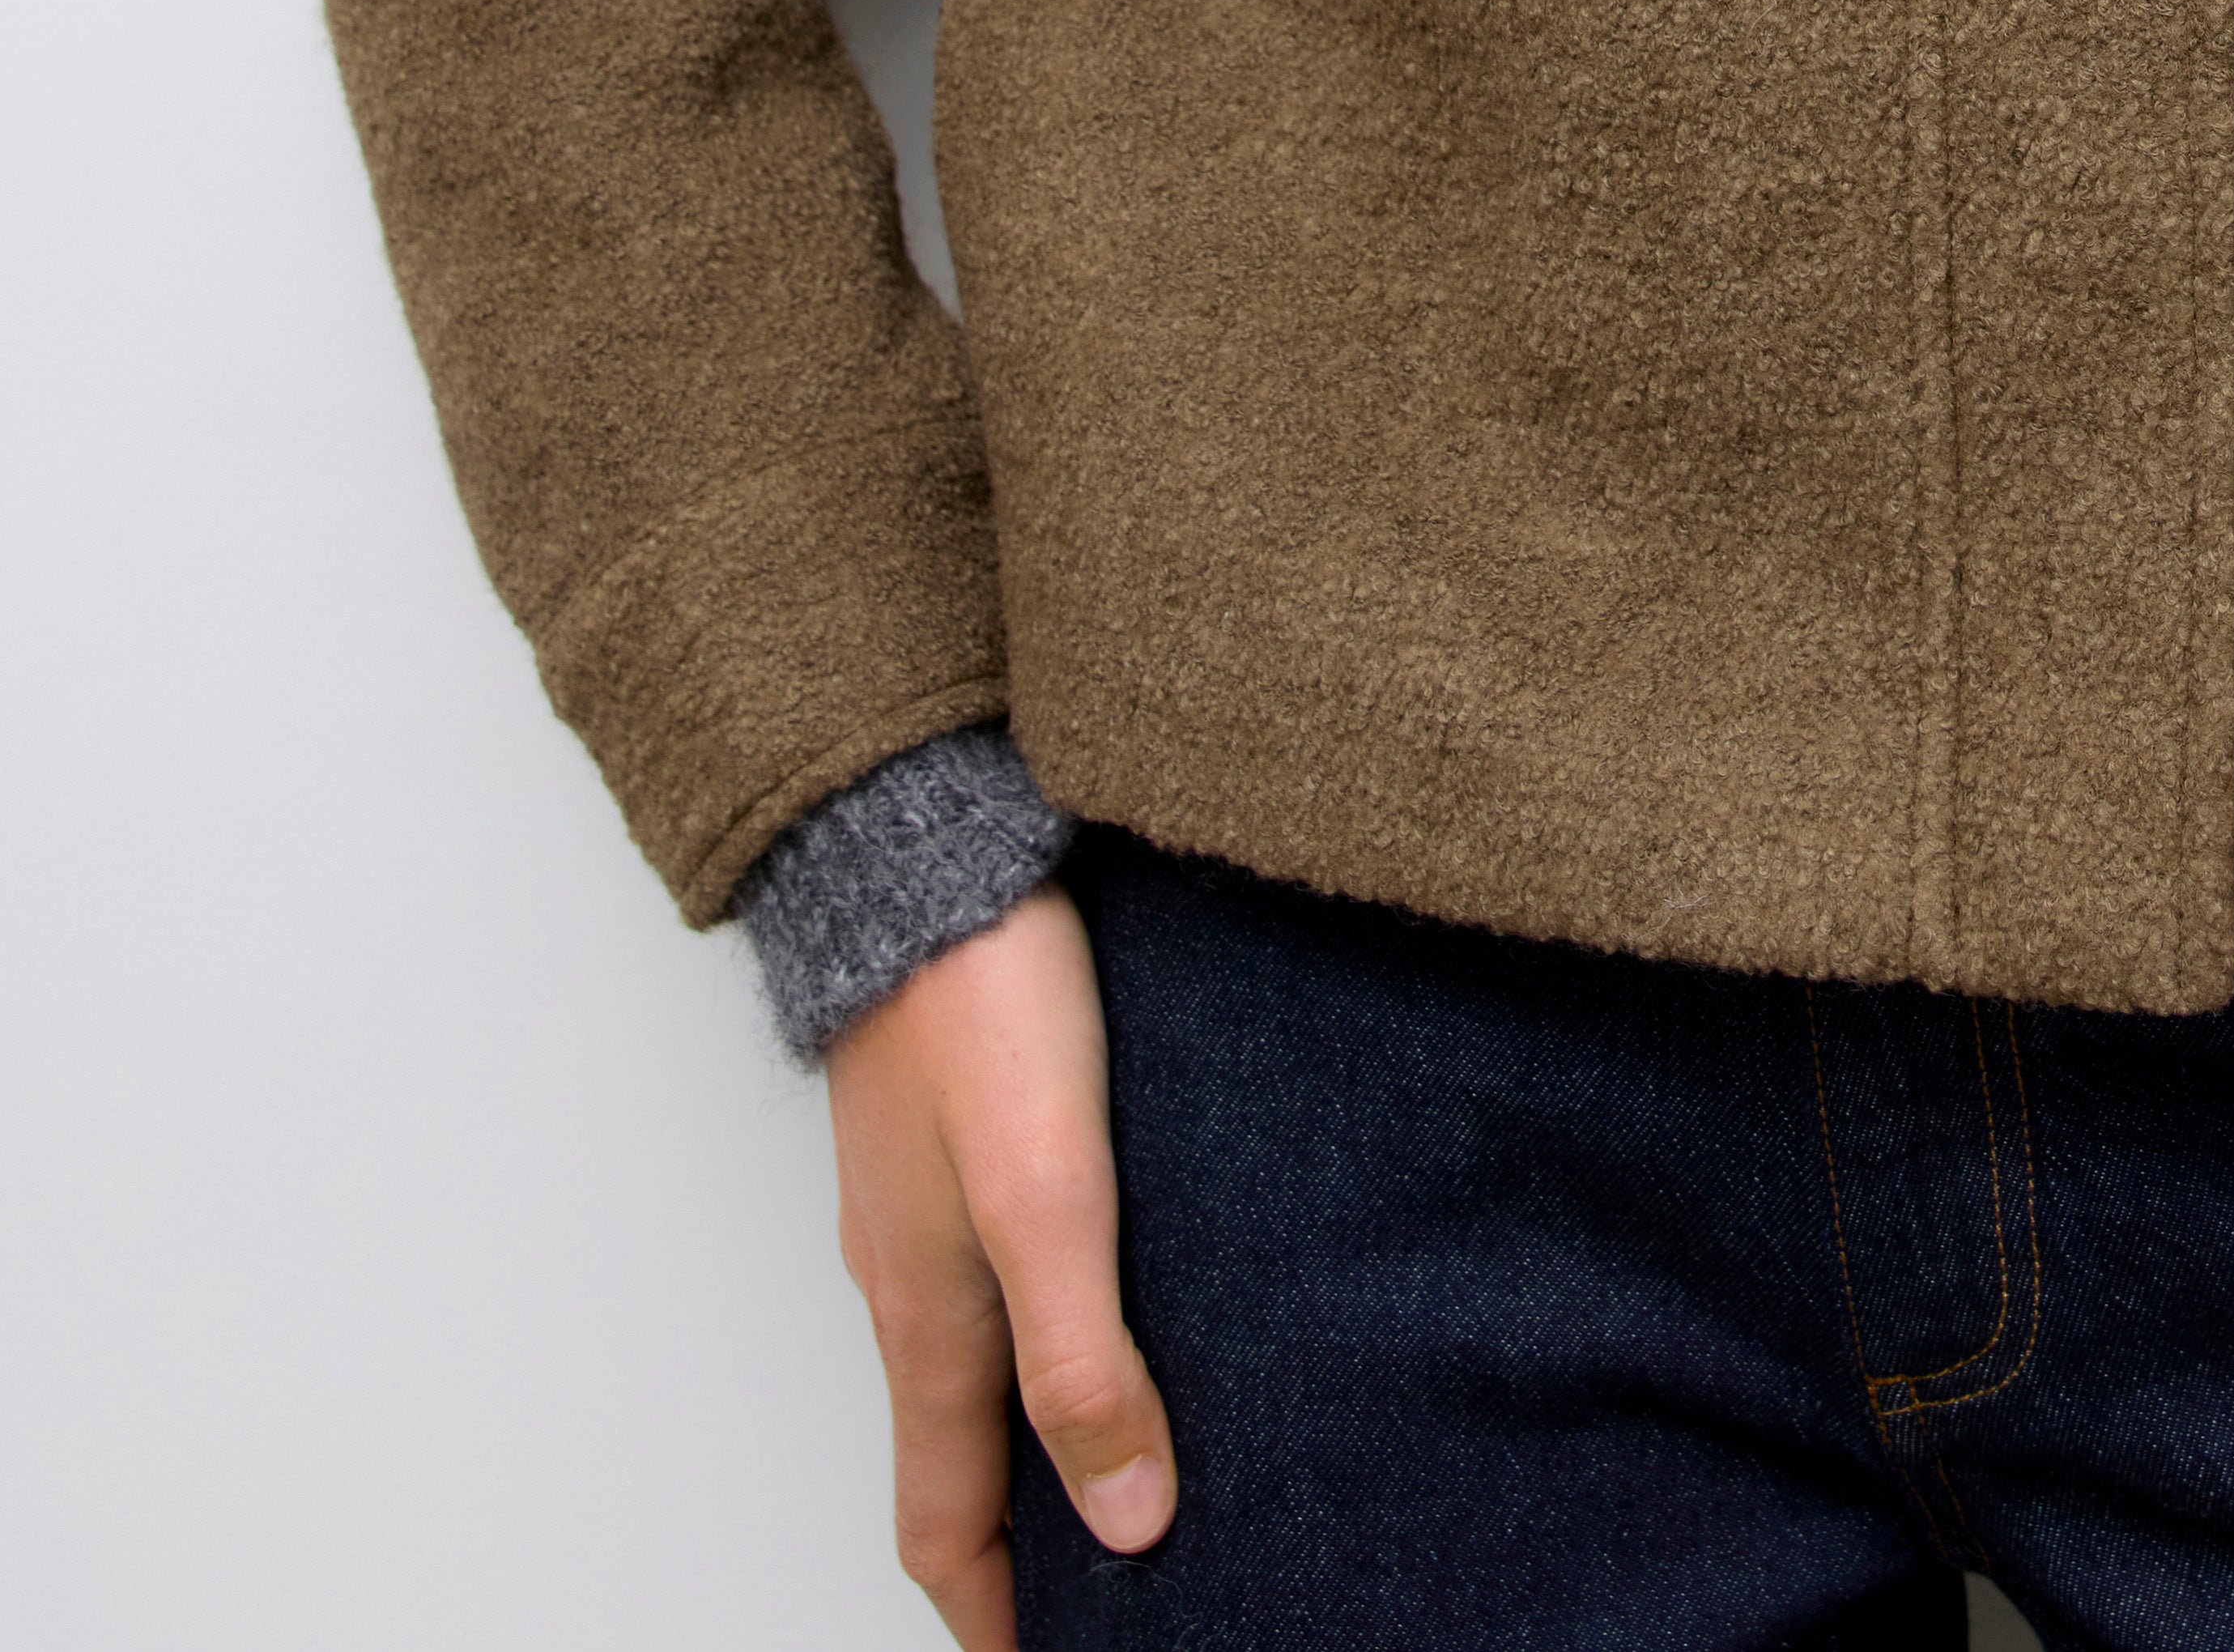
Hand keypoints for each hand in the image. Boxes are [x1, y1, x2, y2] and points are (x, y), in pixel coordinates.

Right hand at [826, 881, 1180, 1648]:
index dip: (991, 1613)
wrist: (923, 851)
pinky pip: (981, 1275)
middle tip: (1097, 1591)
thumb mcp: (1050, 1199)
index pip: (942, 1522)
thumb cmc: (985, 1011)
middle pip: (953, 1458)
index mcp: (929, 1319)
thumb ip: (1083, 1359)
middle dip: (1011, 1544)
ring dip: (1024, 1436)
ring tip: (1111, 1463)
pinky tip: (1095, 1299)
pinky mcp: (952, 1132)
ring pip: (968, 1364)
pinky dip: (1030, 1332)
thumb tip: (1129, 1521)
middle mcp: (910, 1276)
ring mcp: (920, 1202)